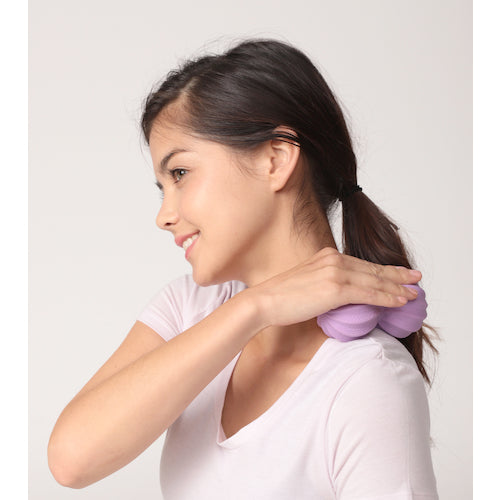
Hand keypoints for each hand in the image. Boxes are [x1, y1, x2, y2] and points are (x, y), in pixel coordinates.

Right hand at [248, 247, 421, 327]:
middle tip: (415, 278)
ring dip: (397, 287)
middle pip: (372, 268)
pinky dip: (387, 297)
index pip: (361, 264)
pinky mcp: (336, 289)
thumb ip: (326, 283)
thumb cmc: (281, 297)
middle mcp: (333, 259)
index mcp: (327, 256)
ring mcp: (335, 272)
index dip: (382, 270)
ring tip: (413, 292)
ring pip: (374, 280)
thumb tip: (342, 295)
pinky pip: (369, 293)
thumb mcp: (308, 282)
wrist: (264, 301)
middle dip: (396, 275)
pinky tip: (400, 301)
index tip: (397, 274)